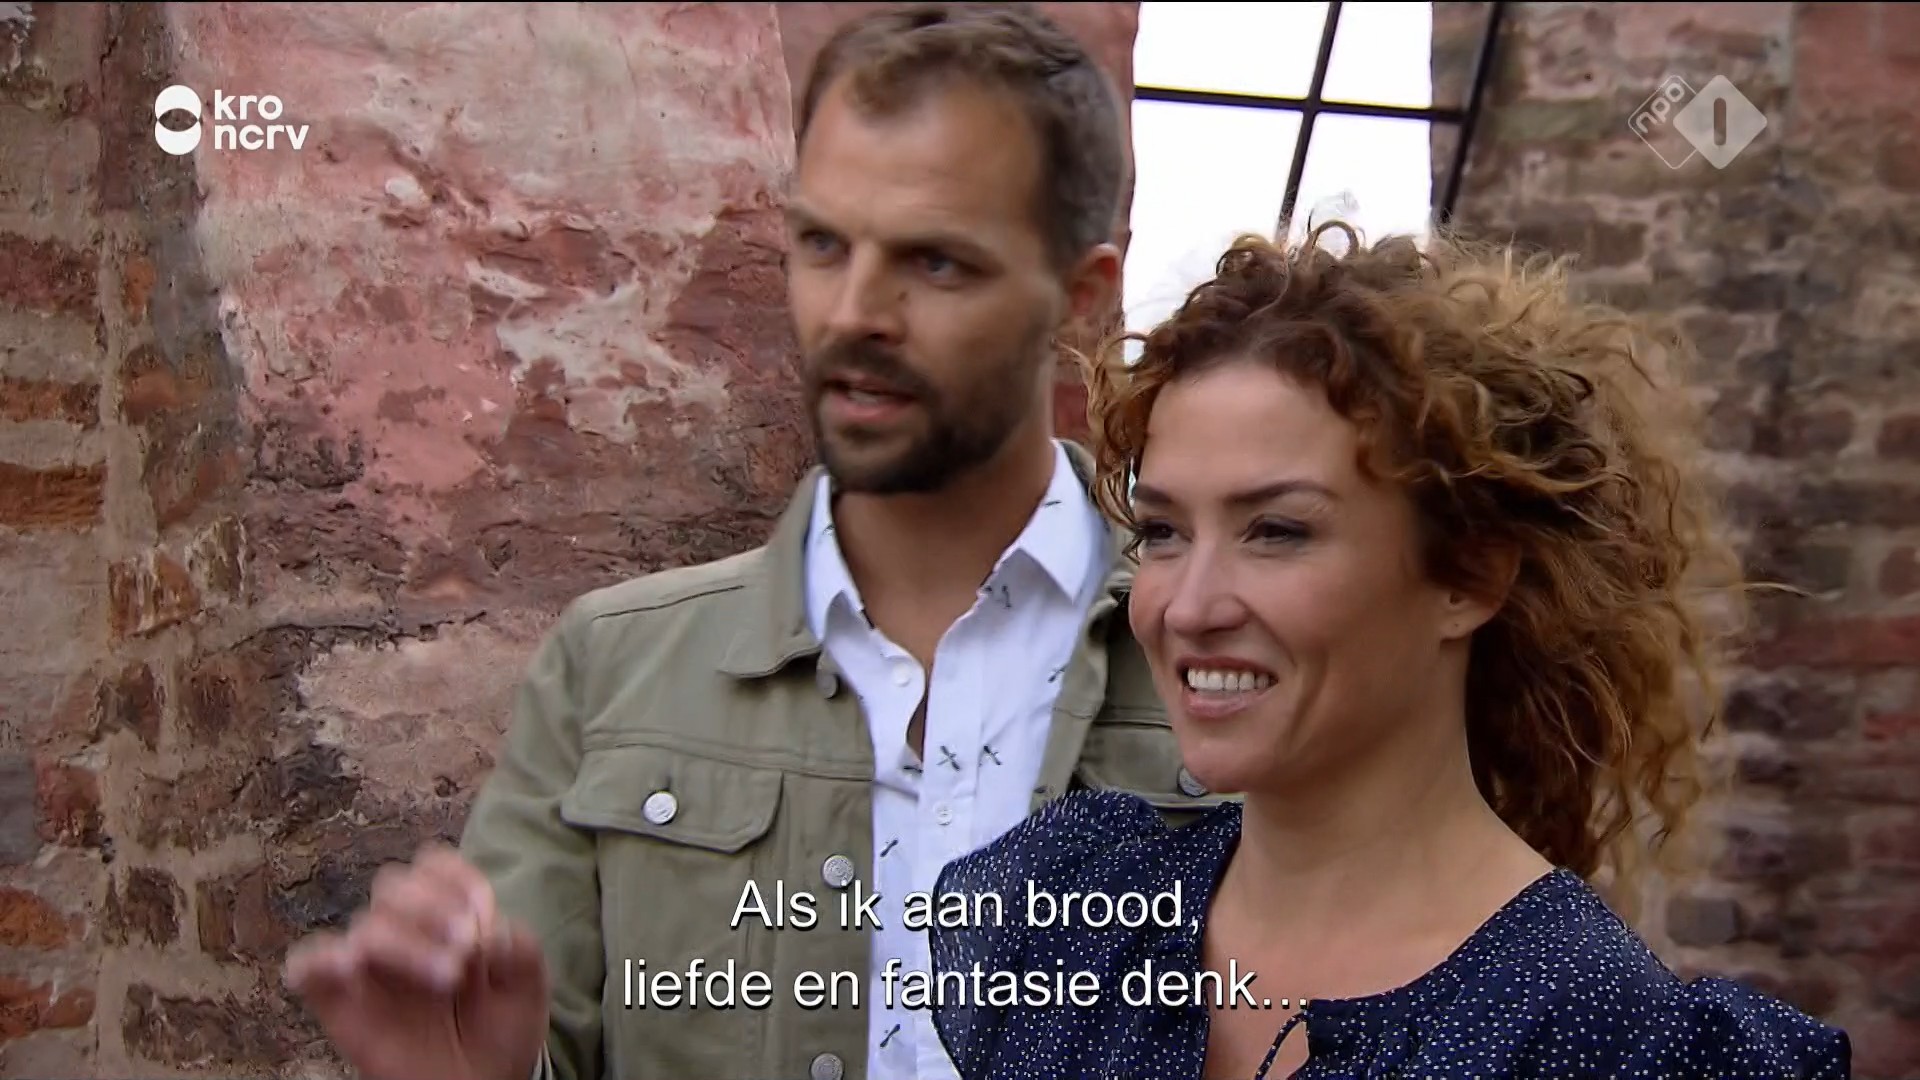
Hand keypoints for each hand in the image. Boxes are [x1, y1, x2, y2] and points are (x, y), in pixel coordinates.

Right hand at [283, 844, 549, 1079]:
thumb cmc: (500, 1027)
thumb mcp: (528, 985)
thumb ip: (518, 949)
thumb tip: (488, 933)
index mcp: (442, 914)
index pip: (432, 864)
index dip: (458, 879)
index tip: (485, 912)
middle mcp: (401, 932)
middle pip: (393, 884)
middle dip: (432, 906)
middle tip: (466, 942)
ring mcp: (369, 966)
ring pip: (366, 925)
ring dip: (408, 941)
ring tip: (449, 975)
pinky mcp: (340, 1002)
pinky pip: (307, 967)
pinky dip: (320, 959)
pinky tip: (351, 967)